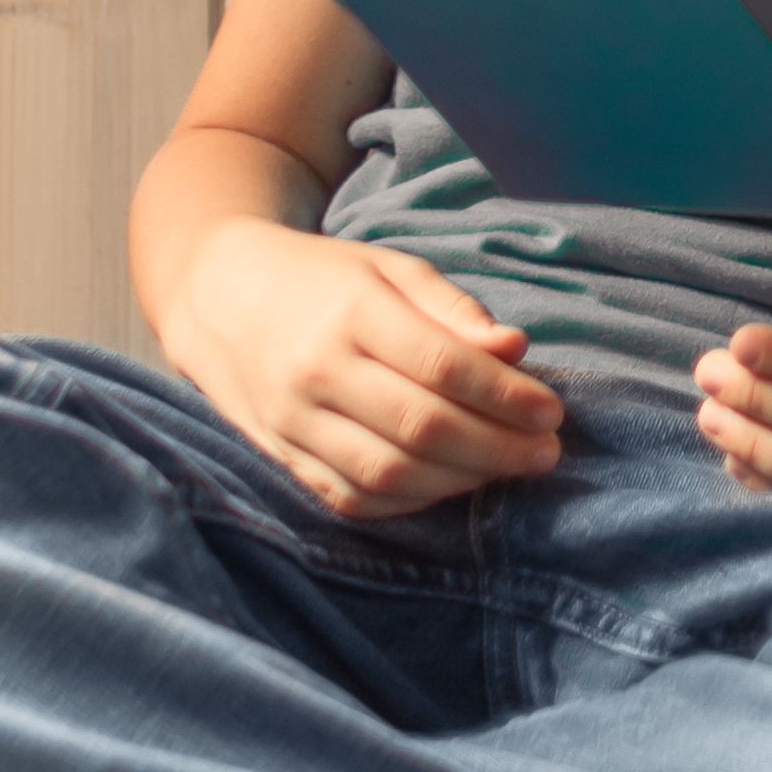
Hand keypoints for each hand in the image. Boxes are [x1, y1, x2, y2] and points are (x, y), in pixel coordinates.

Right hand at [166, 217, 566, 516]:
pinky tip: (451, 484)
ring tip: (508, 468)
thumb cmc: (323, 281)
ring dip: (463, 481)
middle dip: (498, 447)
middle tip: (547, 451)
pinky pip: (356, 498)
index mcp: (352, 312)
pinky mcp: (284, 458)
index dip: (506, 395)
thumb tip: (516, 350)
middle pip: (422, 427)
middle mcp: (317, 371)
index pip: (442, 366)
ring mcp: (294, 422)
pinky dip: (412, 501)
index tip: (551, 411)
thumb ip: (453, 311)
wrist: (219, 299)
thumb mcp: (390, 270)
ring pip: (391, 472)